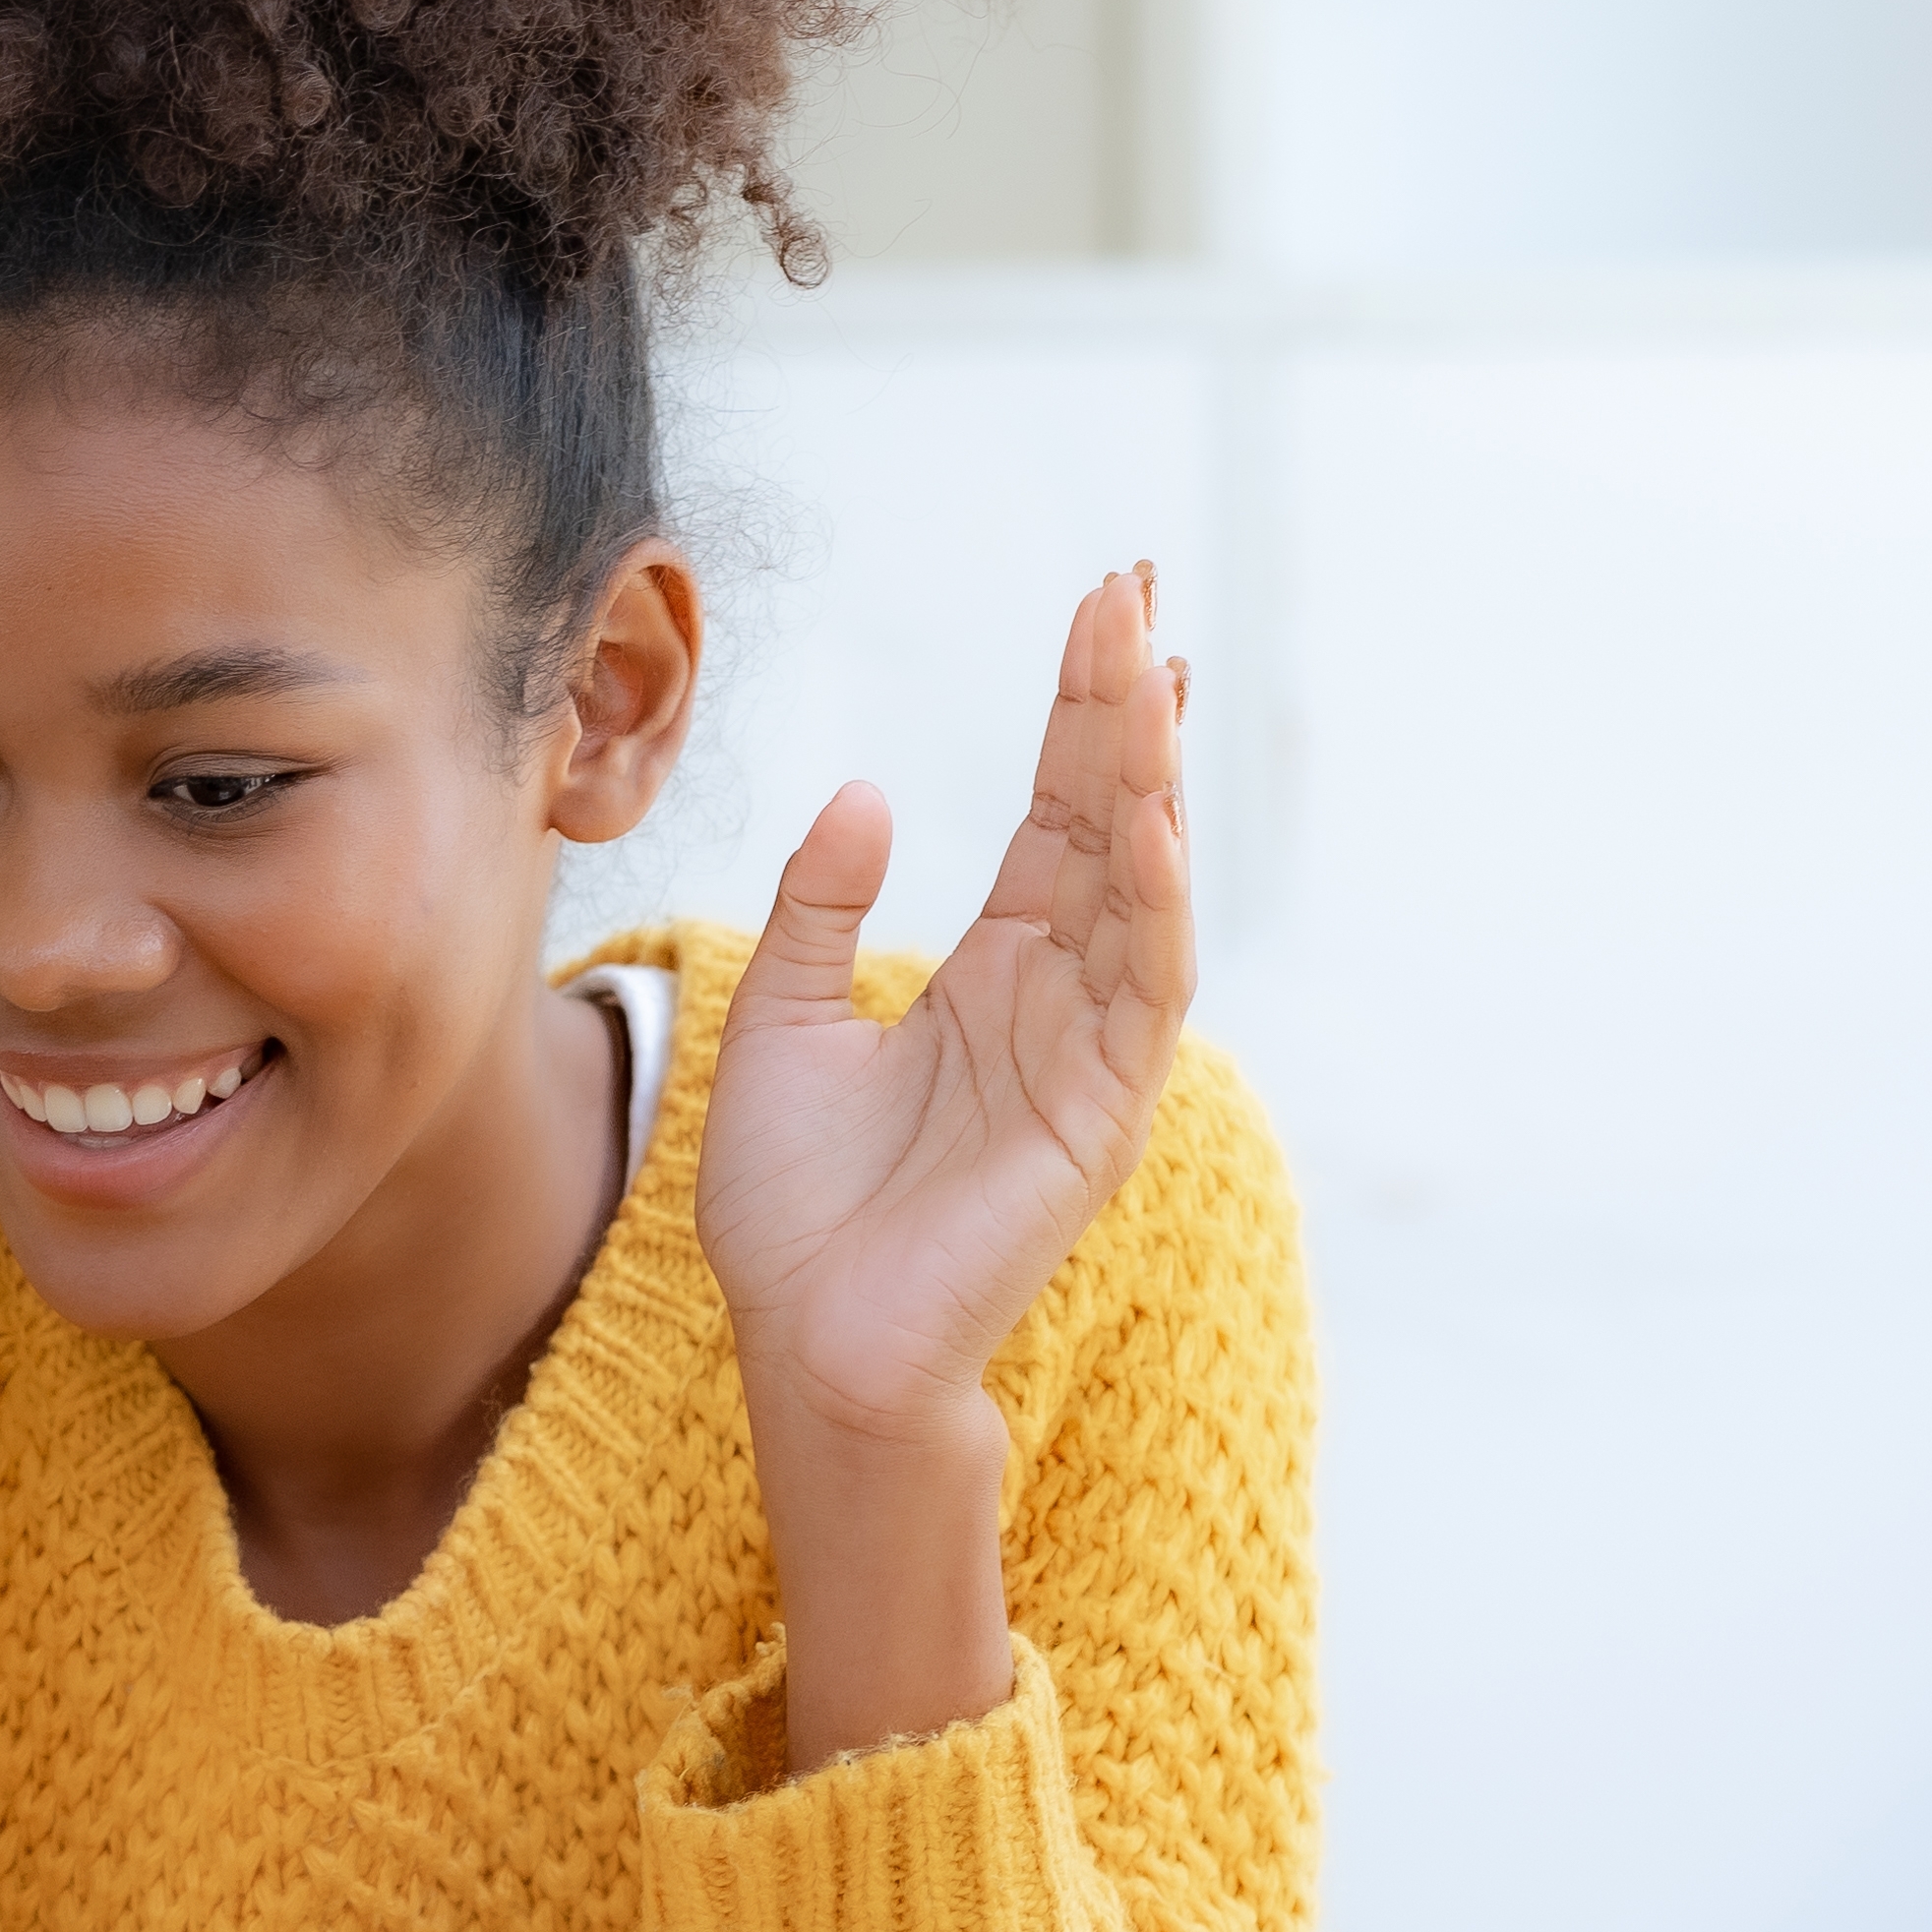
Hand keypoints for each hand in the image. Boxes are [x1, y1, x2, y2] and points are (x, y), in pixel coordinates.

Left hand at [695, 565, 1190, 1753]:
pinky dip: (1150, 906)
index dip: (1080, 710)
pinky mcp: (1099, 1114)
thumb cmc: (795, 1207)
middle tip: (1137, 591)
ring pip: (1140, 885)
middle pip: (1111, 820)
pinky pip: (1140, 992)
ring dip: (1148, 778)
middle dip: (1127, 707)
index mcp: (995, 967)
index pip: (1057, 810)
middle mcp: (1058, 993)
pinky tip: (1148, 825)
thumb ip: (818, 911)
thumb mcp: (781, 1023)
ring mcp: (1090, 1049)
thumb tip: (865, 793)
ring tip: (1148, 671)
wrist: (805, 1340)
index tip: (1105, 603)